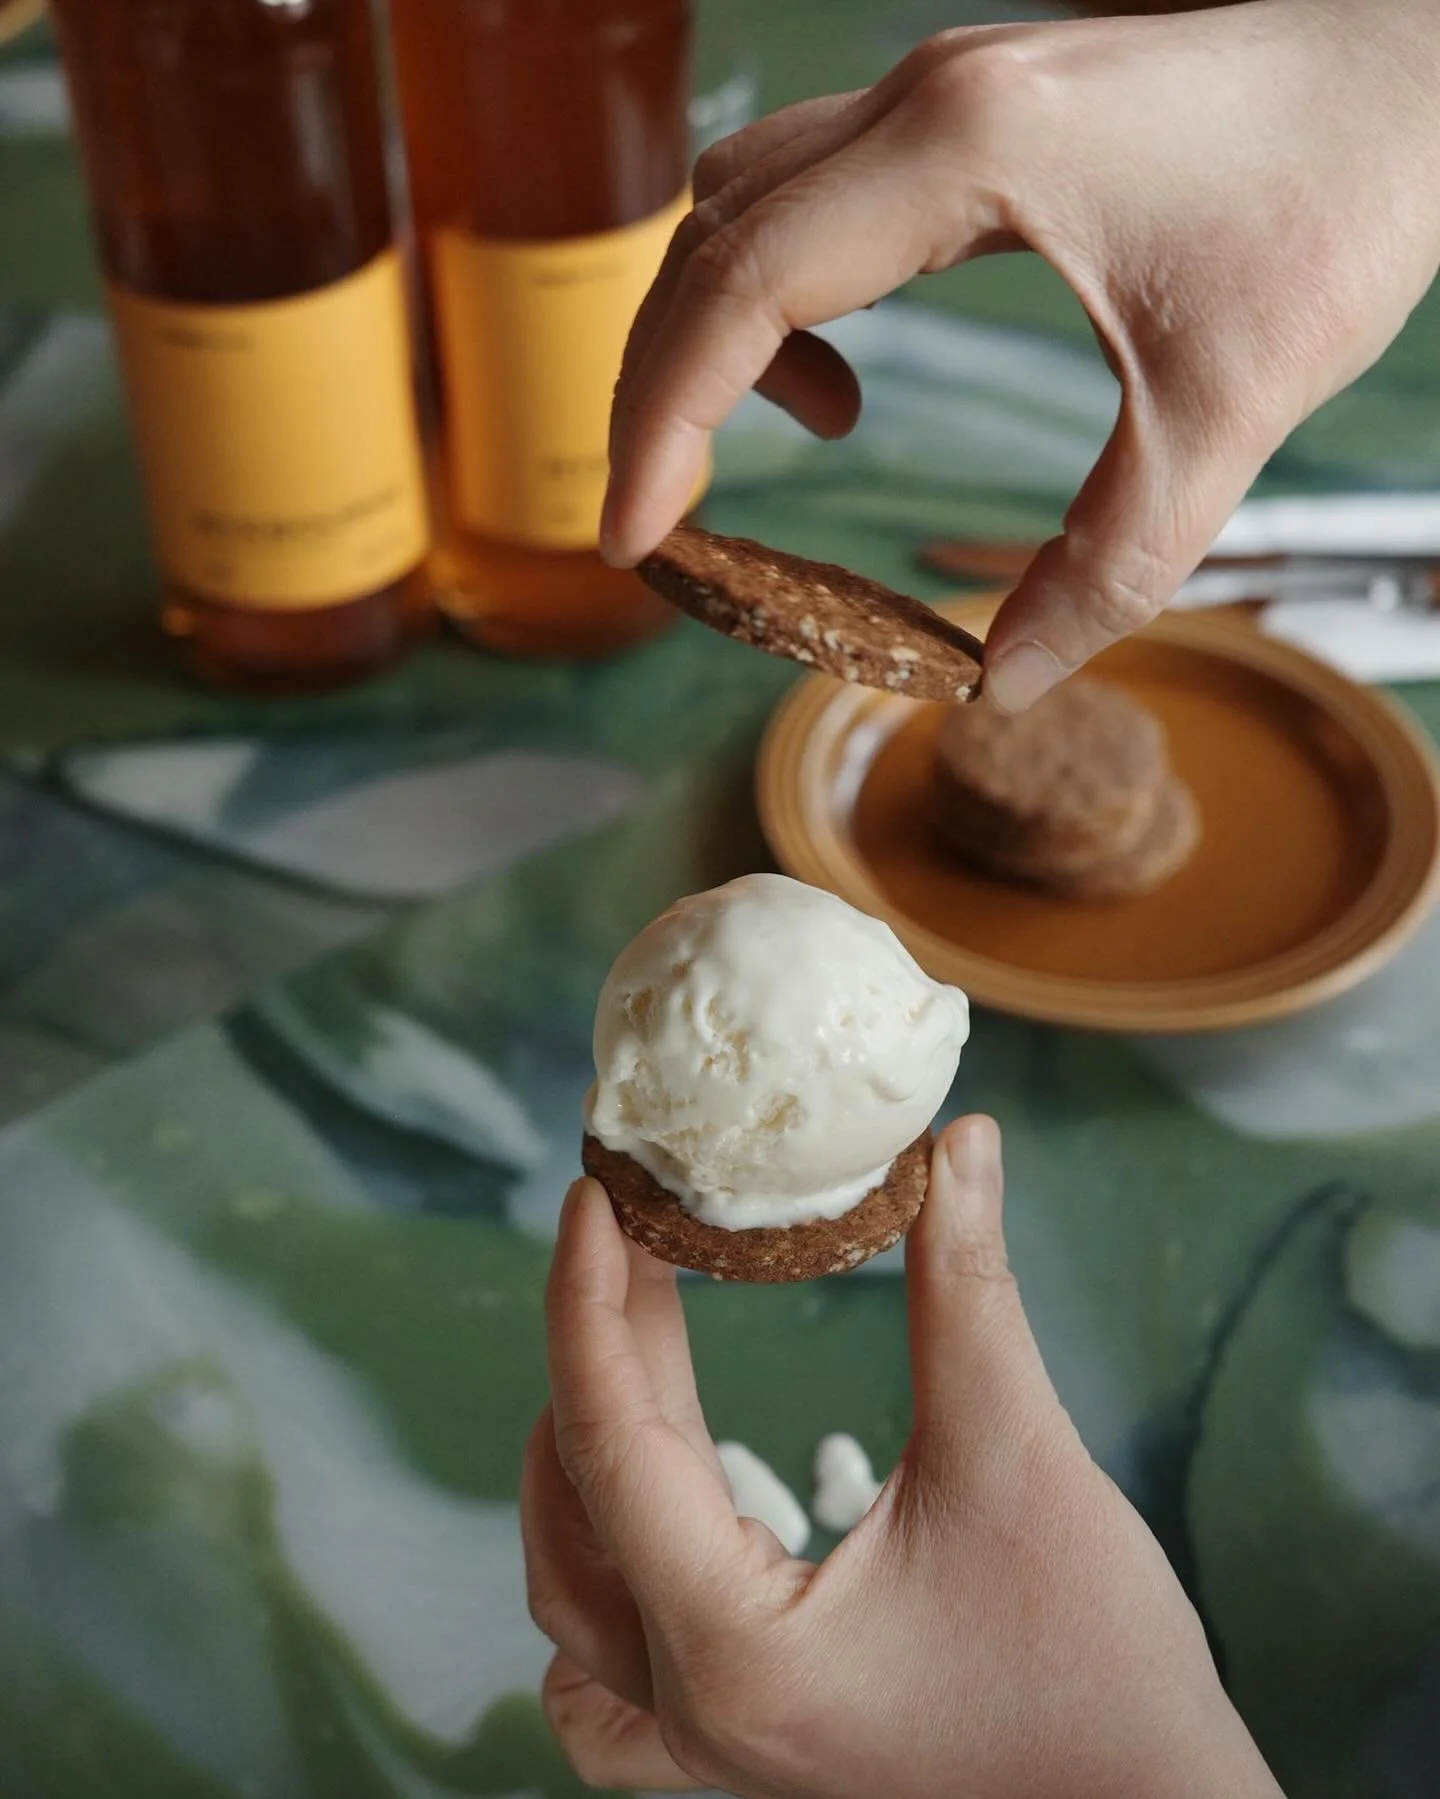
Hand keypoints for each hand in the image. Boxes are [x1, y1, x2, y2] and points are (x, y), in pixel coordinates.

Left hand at [521, 1117, 1283, 1796]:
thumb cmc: (1098, 1670)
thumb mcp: (1018, 1458)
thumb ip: (968, 1293)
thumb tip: (961, 1147)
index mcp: (736, 1649)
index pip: (610, 1441)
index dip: (590, 1300)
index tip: (597, 1197)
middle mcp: (699, 1714)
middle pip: (581, 1504)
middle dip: (599, 1352)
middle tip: (641, 1239)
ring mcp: (715, 1749)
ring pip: (575, 1600)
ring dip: (587, 1462)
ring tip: (638, 1346)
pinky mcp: (750, 1749)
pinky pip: (610, 1686)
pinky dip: (603, 1583)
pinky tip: (655, 1516)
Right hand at [601, 0, 1439, 712]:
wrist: (1424, 69)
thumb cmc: (1349, 194)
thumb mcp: (1229, 409)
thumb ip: (1114, 560)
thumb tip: (1006, 681)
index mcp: (966, 153)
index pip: (742, 286)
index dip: (661, 420)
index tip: (636, 536)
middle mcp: (927, 102)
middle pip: (710, 240)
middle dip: (659, 389)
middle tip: (663, 522)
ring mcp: (941, 96)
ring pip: (744, 206)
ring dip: (718, 332)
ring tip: (794, 444)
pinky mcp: (968, 114)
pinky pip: (809, 197)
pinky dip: (784, 297)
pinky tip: (846, 375)